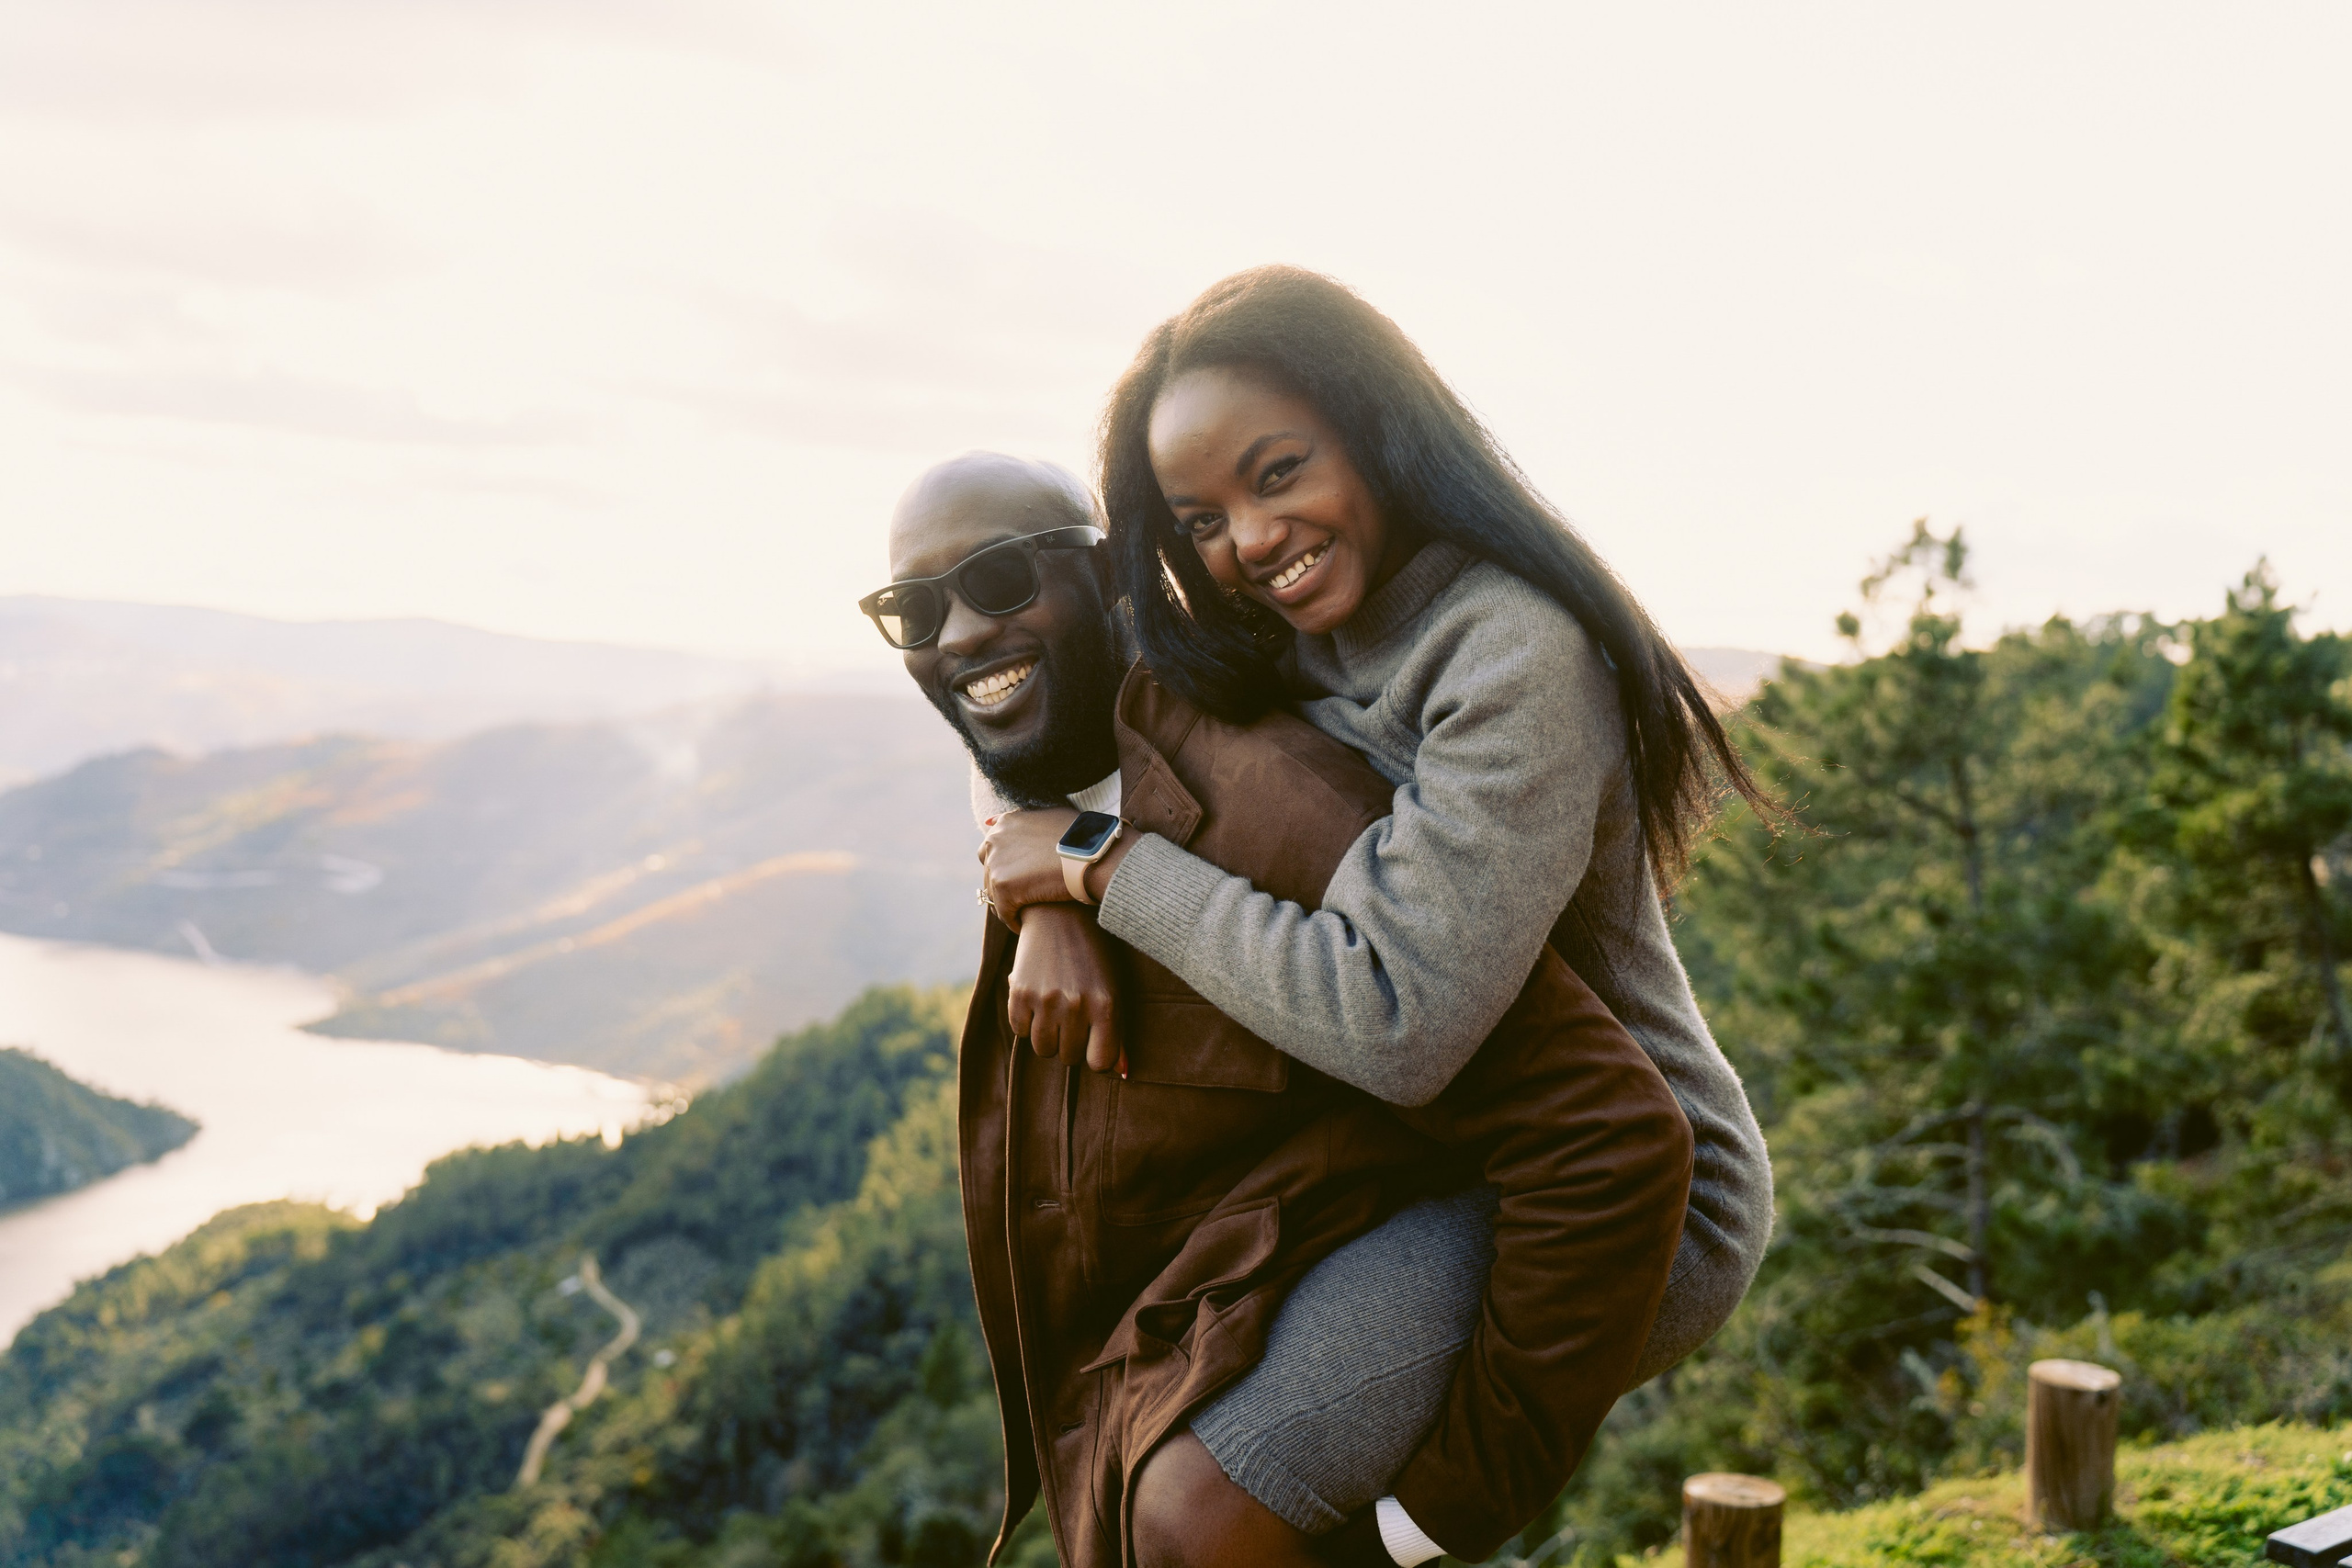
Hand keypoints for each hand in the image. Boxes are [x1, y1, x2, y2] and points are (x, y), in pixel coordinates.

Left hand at [980, 807, 1078, 920]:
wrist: (1092, 857)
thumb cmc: (1082, 837)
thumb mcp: (1052, 816)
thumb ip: (1026, 820)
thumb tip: (995, 822)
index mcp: (1007, 823)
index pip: (991, 848)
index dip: (1005, 865)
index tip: (1017, 877)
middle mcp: (996, 840)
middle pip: (988, 871)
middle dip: (1003, 884)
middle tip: (1021, 898)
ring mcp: (997, 863)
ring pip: (994, 893)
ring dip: (1007, 904)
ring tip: (1024, 914)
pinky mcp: (1003, 887)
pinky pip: (1003, 911)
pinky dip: (1012, 920)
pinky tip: (1024, 925)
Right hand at [1005, 902, 1121, 1072]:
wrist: (1059, 915)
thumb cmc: (1094, 958)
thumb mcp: (1112, 990)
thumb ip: (1117, 1034)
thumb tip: (1122, 1073)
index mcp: (1106, 1005)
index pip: (1100, 1062)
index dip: (1096, 1056)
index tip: (1093, 1041)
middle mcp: (1077, 1004)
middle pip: (1069, 1057)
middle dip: (1071, 1043)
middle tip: (1073, 1017)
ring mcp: (1046, 999)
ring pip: (1043, 1049)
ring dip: (1048, 1036)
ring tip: (1054, 1009)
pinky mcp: (1019, 992)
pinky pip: (1019, 1030)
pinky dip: (1026, 1020)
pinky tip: (1036, 997)